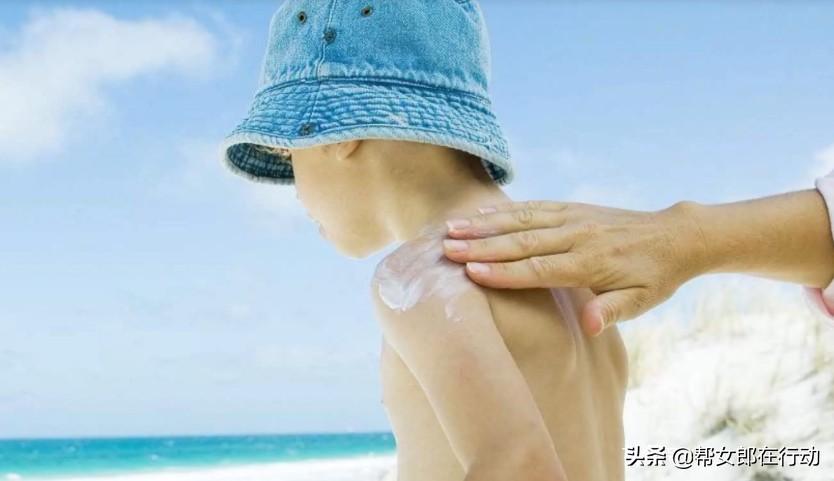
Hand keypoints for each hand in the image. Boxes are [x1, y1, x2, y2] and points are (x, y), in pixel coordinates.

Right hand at [442, 200, 708, 335]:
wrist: (676, 236)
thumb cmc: (655, 278)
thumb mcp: (643, 301)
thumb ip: (613, 311)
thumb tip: (591, 326)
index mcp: (591, 263)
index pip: (540, 268)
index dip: (504, 272)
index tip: (471, 273)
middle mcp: (578, 235)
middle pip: (522, 241)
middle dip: (481, 246)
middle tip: (446, 249)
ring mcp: (573, 218)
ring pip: (522, 219)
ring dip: (484, 224)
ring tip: (451, 228)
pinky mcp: (572, 208)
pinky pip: (533, 207)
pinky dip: (505, 210)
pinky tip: (480, 215)